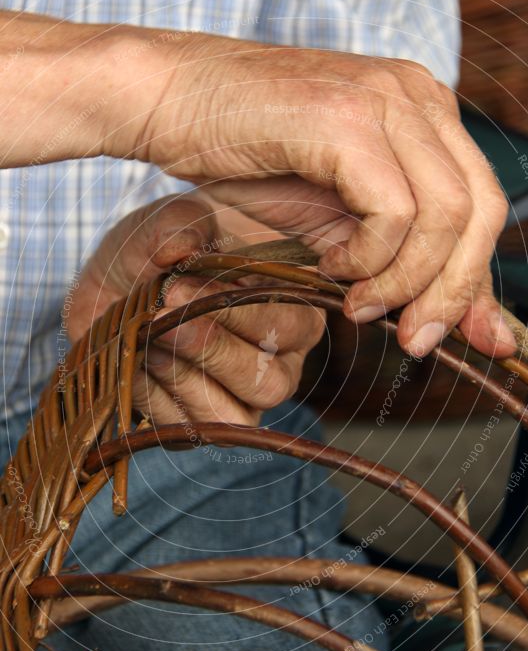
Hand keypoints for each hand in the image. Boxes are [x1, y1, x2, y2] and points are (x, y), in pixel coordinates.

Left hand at [67, 194, 324, 425]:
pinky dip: (149, 394)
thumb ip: (178, 224)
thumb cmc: (162, 250)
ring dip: (180, 376)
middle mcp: (278, 364)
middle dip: (210, 349)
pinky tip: (131, 356)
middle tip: (161, 315)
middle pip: (268, 383)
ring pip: (228, 415)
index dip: (238, 312)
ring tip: (144, 336)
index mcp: (293, 311)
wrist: (112, 284)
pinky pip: (180, 428)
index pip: (290, 326)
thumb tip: (181, 245)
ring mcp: (239, 401)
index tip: (179, 287)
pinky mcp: (196, 426)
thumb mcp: (166, 222)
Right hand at [108, 34, 513, 358]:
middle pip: (481, 212)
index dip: (477, 281)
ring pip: (445, 215)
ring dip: (404, 281)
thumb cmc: (246, 159)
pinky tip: (328, 264)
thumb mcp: (335, 220)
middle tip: (413, 339)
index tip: (472, 340)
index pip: (483, 207)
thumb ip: (394, 259)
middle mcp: (418, 97)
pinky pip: (392, 211)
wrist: (171, 103)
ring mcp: (385, 100)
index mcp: (425, 115)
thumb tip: (442, 319)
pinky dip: (368, 256)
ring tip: (357, 303)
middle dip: (453, 292)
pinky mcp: (346, 117)